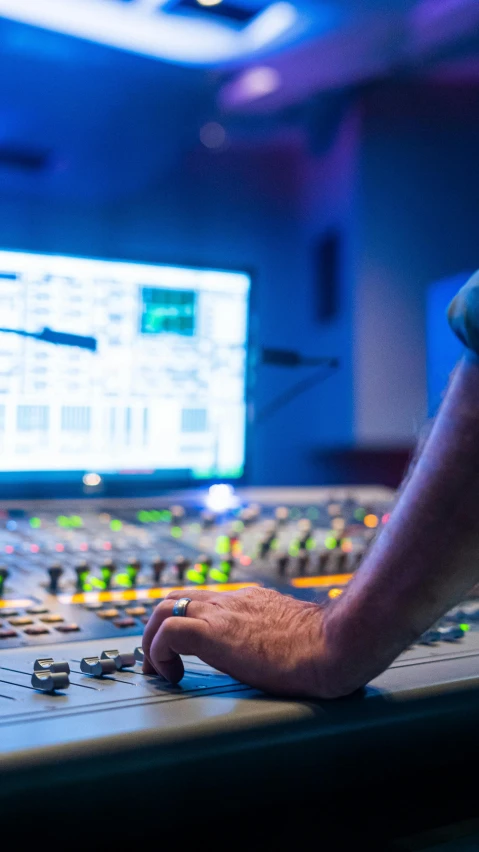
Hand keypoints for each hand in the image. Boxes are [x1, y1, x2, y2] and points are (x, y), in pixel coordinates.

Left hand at [142, 586, 340, 698]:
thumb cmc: (327, 647)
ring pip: (164, 607)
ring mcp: (222, 613)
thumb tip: (288, 653)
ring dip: (152, 640)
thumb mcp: (294, 634)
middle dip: (158, 628)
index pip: (204, 600)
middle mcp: (231, 601)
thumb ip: (280, 635)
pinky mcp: (215, 633)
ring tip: (160, 670)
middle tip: (161, 661)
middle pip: (175, 596)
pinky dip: (159, 651)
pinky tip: (173, 676)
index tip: (186, 653)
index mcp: (250, 601)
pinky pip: (169, 631)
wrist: (334, 644)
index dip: (186, 622)